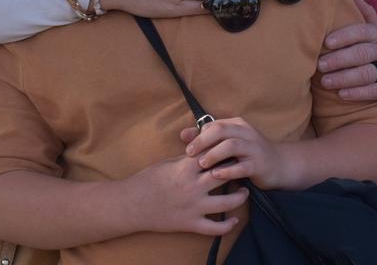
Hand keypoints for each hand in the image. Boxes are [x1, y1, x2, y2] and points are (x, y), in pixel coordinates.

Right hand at [129, 153, 247, 235]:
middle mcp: (193, 187)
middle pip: (224, 175)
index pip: (213, 155)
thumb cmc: (148, 180)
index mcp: (186, 168)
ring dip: (239, 197)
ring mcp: (193, 207)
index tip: (234, 150)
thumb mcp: (168, 162)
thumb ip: (188, 158)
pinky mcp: (190, 224)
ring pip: (226, 202)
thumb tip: (203, 149)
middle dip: (237, 170)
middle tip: (244, 168)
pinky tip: (234, 219)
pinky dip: (227, 225)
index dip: (225, 151)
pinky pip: (214, 228)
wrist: (132, 204)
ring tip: (244, 191)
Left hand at [180, 117, 288, 188]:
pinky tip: (217, 175)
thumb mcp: (229, 142)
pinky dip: (228, 170)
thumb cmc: (248, 154)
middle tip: (189, 153)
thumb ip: (207, 138)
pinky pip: (242, 166)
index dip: (199, 135)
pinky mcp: (259, 164)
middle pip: (221, 130)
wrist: (280, 165)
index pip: (214, 125)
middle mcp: (246, 133)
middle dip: (203, 141)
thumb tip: (183, 134)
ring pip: (231, 145)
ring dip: (214, 154)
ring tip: (201, 164)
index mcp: (237, 125)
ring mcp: (254, 148)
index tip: (186, 147)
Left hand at [318, 0, 376, 107]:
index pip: (362, 32)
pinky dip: (358, 93)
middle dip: (339, 59)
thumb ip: (368, 14)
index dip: (343, 36)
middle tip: (320, 64)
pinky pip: (375, 91)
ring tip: (325, 81)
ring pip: (366, 73)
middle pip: (361, 53)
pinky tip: (342, 95)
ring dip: (344, 78)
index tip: (326, 42)